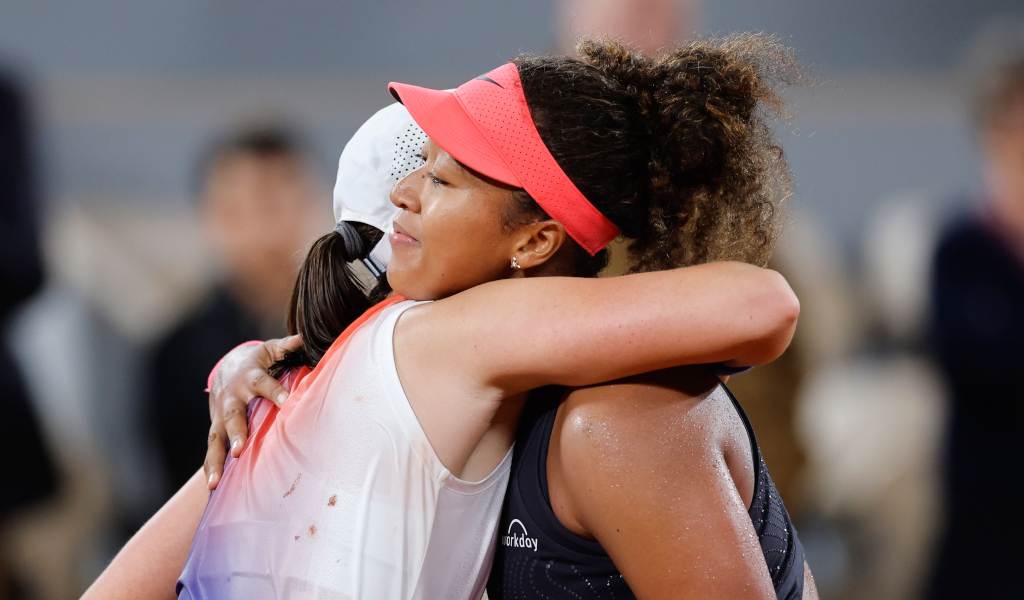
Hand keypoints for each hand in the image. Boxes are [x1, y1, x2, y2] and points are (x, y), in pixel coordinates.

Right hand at [203, 335, 301, 489]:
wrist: (227, 367)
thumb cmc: (258, 361)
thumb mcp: (271, 350)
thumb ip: (287, 347)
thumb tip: (303, 339)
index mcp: (250, 377)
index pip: (263, 384)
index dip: (275, 392)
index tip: (286, 402)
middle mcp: (232, 398)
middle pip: (233, 415)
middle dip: (236, 432)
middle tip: (240, 450)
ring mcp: (220, 416)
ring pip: (216, 438)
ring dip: (216, 460)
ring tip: (214, 482)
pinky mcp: (216, 429)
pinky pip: (211, 450)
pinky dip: (210, 468)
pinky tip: (211, 488)